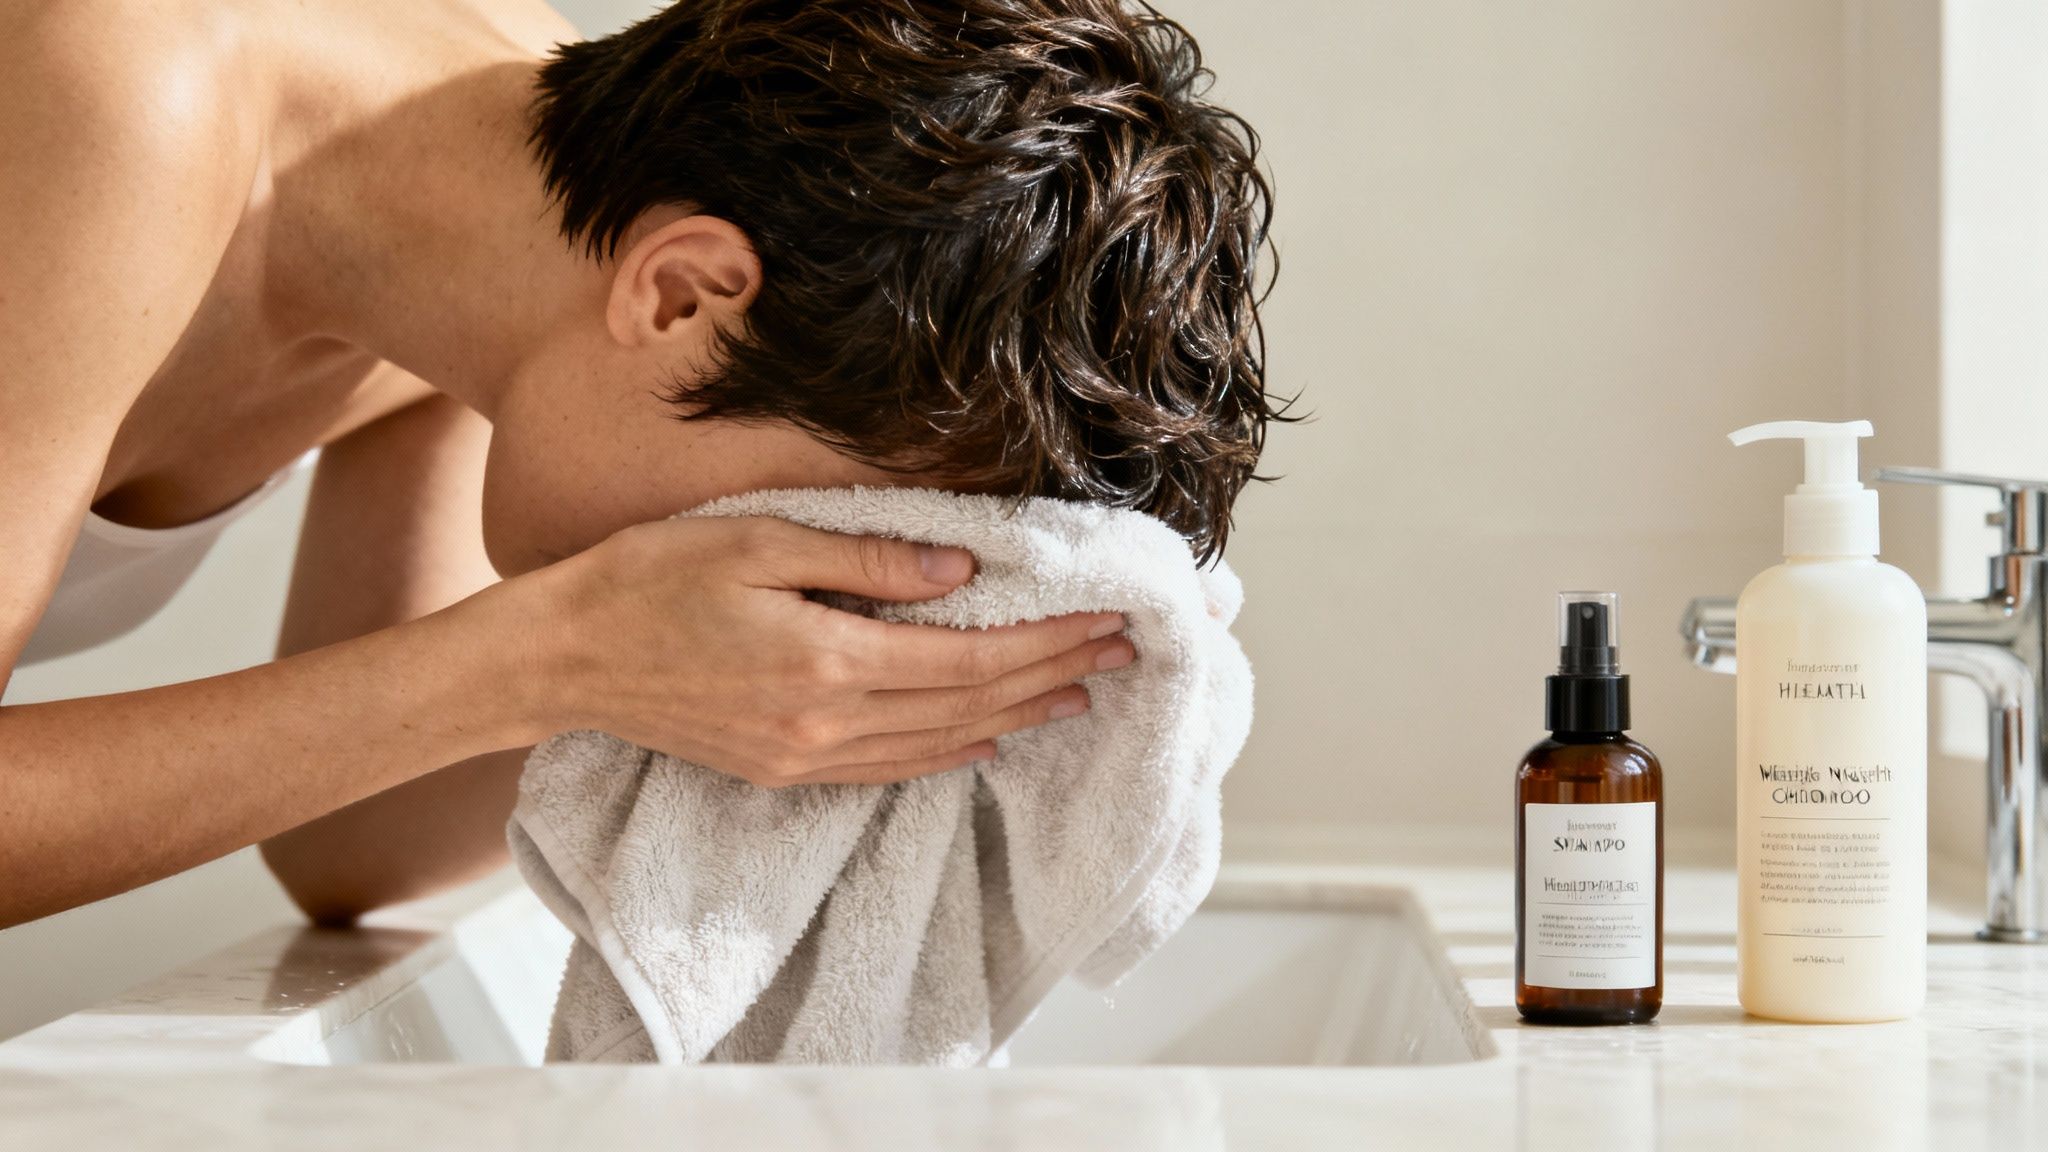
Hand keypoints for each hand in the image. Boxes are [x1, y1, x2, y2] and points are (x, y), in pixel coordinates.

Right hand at [495, 516, 1134, 785]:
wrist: (560, 658)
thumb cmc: (648, 581)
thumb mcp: (755, 541)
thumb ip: (863, 560)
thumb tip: (960, 572)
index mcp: (828, 660)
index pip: (969, 657)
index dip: (1046, 642)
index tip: (1106, 620)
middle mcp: (826, 723)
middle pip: (968, 705)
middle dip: (1052, 677)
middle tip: (1121, 653)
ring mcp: (803, 756)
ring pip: (937, 743)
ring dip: (1014, 718)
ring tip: (1075, 696)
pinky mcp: (781, 769)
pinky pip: (887, 768)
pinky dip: (947, 753)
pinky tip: (983, 740)